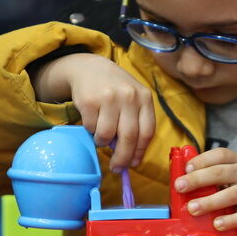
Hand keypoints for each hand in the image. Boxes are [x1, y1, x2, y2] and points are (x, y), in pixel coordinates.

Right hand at [33, 53, 154, 169]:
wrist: (89, 68)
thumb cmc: (115, 89)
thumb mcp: (132, 99)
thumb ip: (136, 123)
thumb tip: (130, 157)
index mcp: (144, 98)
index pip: (147, 132)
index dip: (140, 152)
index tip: (133, 164)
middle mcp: (129, 96)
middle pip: (129, 137)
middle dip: (122, 158)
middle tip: (116, 168)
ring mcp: (109, 97)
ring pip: (107, 136)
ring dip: (103, 142)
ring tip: (102, 136)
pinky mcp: (89, 100)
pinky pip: (91, 128)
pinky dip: (91, 131)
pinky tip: (93, 122)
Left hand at [174, 148, 236, 231]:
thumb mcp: (236, 173)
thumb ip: (215, 174)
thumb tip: (184, 181)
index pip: (221, 154)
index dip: (202, 159)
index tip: (187, 167)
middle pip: (221, 173)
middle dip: (198, 179)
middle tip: (180, 186)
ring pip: (231, 194)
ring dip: (210, 201)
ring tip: (192, 208)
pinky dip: (230, 220)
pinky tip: (217, 224)